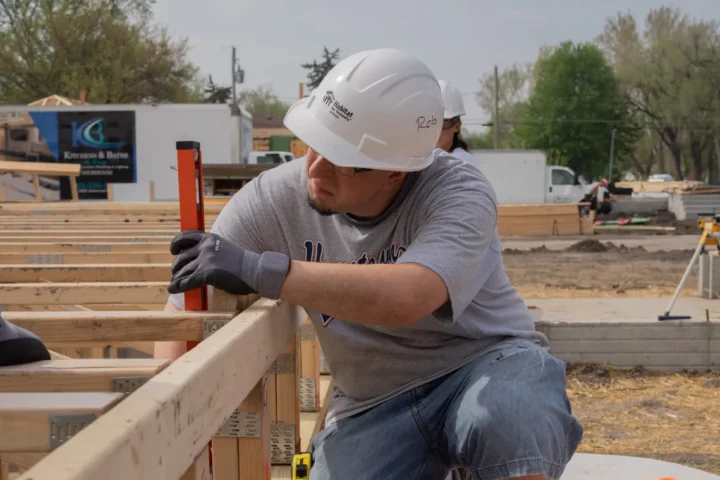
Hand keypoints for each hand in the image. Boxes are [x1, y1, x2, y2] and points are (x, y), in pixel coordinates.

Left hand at [167, 230, 290, 298]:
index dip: (175, 245)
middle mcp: (205, 247)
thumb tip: (195, 259)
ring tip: (175, 284)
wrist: (256, 271)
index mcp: (209, 238)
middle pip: (181, 257)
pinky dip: (177, 287)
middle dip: (176, 267)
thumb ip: (210, 249)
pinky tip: (172, 290)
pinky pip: (186, 282)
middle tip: (176, 274)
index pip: (185, 237)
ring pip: (182, 271)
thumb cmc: (243, 264)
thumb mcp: (224, 248)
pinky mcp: (207, 274)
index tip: (174, 251)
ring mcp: (205, 260)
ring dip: (177, 279)